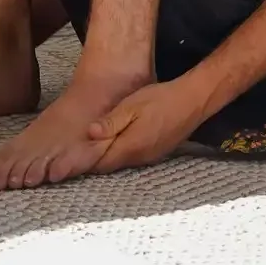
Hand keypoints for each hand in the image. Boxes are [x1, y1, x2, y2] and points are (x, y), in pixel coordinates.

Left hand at [84, 74, 216, 172]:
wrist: (194, 101)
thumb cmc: (160, 99)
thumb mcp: (132, 105)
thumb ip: (111, 122)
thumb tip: (89, 133)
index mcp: (129, 147)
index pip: (100, 163)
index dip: (85, 161)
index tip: (71, 157)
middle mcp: (139, 158)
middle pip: (110, 165)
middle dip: (96, 160)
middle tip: (81, 152)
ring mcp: (150, 157)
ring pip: (123, 162)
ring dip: (110, 156)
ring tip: (99, 146)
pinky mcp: (159, 152)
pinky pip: (135, 158)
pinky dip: (124, 153)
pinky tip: (122, 141)